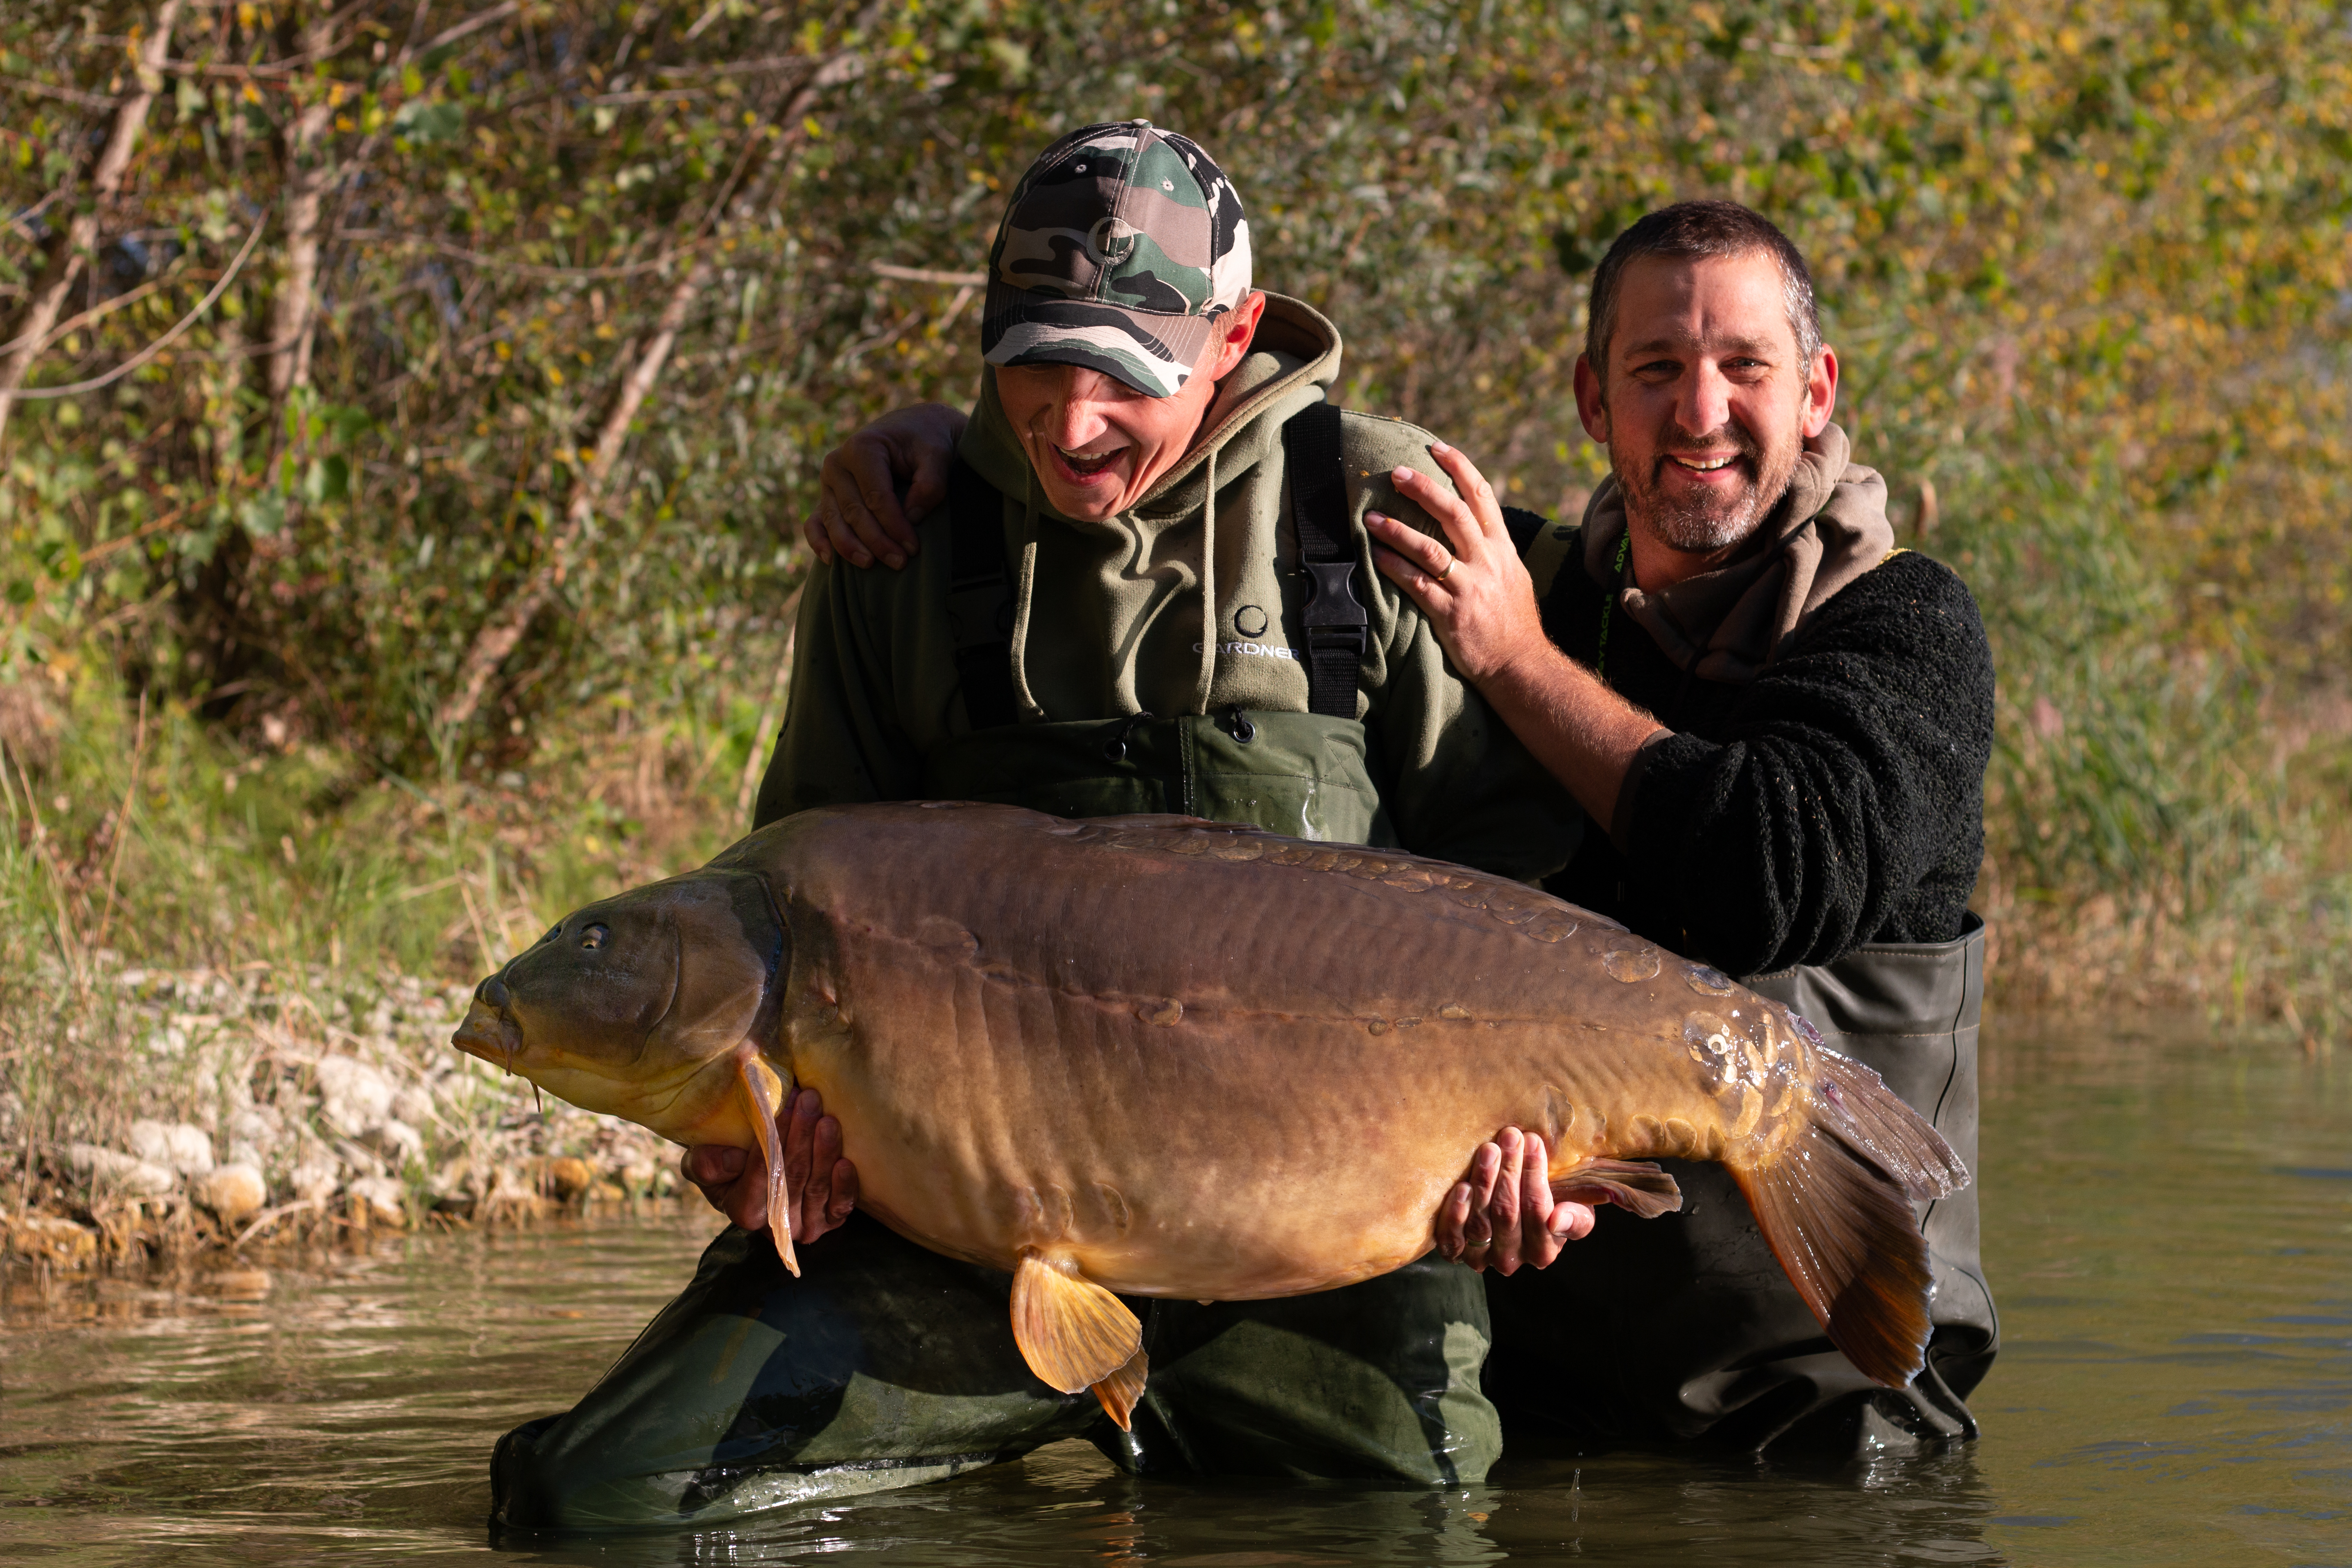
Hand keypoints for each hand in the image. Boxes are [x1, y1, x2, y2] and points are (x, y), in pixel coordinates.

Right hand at [682, 1086, 858, 1241]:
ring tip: (827, 1118)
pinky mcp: (829, 1220)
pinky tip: (846, 1160)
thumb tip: (733, 1159)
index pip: (762, 1173)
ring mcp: (805, 1225)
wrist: (749, 1177)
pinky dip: (844, 1184)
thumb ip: (706, 1163)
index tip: (783, 1105)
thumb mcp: (701, 1162)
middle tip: (809, 1099)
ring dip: (824, 1151)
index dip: (774, 1139)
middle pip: (793, 1177)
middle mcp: (776, 1225)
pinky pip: (840, 1206)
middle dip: (801, 1135)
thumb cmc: (725, 1164)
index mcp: (744, 1211)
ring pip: (817, 1188)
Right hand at [804, 402, 968, 568]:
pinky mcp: (827, 497)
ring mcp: (829, 482)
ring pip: (834, 521)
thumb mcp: (936, 454)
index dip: (894, 525)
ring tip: (871, 565)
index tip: (913, 548)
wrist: (910, 431)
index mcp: (862, 448)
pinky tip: (829, 561)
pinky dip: (819, 541)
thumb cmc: (924, 443)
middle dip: (877, 541)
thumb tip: (913, 516)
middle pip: (854, 511)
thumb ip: (930, 482)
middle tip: (900, 562)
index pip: (876, 496)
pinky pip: (815, 522)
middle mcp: (838, 463)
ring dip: (850, 548)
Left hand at [1365, 442, 1550, 685]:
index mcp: (1502, 549)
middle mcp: (1487, 562)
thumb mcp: (1512, 576)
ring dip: (1397, 530)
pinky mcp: (1451, 614)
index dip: (1460, 468)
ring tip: (1370, 518)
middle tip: (1395, 473)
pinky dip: (1394, 568)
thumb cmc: (1513, 622)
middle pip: (1454, 513)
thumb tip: (1471, 524)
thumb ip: (1491, 549)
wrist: (1521, 665)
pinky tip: (1374, 556)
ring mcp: (1469, 588)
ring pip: (1430, 548)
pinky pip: (1418, 585)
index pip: (1482, 497)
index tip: (1437, 448)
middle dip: (1423, 489)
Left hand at [1435, 1127, 1594, 1274]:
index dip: (1535, 1176)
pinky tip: (1462, 1187)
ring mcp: (1481, 1259)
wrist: (1516, 1211)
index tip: (1533, 1142)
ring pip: (1480, 1223)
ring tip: (1489, 1150)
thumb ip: (1576, 1218)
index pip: (1539, 1212)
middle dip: (1509, 1171)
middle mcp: (1511, 1261)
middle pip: (1507, 1214)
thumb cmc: (1551, 1204)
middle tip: (1510, 1137)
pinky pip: (1452, 1239)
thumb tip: (1557, 1221)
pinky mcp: (1456, 1252)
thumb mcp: (1576, 1210)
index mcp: (1543, 1252)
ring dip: (1484, 1183)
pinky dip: (1456, 1214)